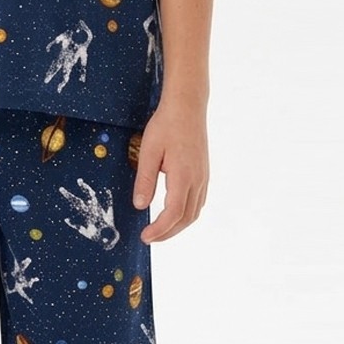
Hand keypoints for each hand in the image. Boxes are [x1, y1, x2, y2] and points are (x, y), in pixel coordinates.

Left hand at [132, 101, 208, 241]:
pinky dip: (186, 214)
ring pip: (194, 212)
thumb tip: (139, 206)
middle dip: (168, 232)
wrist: (187, 107)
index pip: (173, 213)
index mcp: (183, 176)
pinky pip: (198, 201)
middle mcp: (197, 180)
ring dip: (178, 225)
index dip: (160, 229)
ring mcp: (203, 177)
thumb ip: (144, 180)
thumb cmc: (166, 125)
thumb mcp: (149, 151)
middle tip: (150, 237)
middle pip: (186, 218)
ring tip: (160, 229)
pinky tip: (174, 213)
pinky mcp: (204, 173)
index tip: (145, 236)